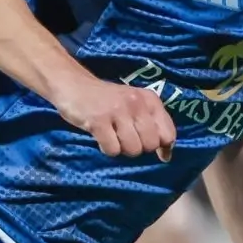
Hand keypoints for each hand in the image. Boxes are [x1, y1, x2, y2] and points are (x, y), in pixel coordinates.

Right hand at [54, 76, 175, 160]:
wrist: (74, 85)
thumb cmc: (108, 100)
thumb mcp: (136, 107)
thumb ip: (153, 127)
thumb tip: (167, 157)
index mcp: (150, 100)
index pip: (168, 134)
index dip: (160, 146)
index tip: (146, 144)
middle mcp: (137, 103)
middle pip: (151, 145)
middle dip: (138, 148)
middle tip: (124, 137)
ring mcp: (118, 111)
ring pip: (133, 149)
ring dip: (122, 149)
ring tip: (113, 136)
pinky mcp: (99, 120)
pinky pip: (112, 149)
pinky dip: (107, 149)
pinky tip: (102, 137)